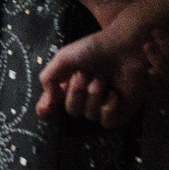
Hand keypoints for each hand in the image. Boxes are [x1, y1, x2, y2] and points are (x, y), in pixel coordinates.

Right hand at [36, 21, 153, 127]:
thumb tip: (47, 102)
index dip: (47, 109)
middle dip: (77, 91)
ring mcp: (102, 107)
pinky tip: (114, 93)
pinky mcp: (120, 112)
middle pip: (72, 110)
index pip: (52, 106)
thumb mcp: (63, 58)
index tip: (46, 110)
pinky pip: (107, 122)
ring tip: (102, 77)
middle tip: (85, 73)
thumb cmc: (92, 50)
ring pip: (89, 115)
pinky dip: (109, 106)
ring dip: (94, 94)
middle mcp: (83, 99)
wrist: (122, 47)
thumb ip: (48, 78)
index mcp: (67, 86)